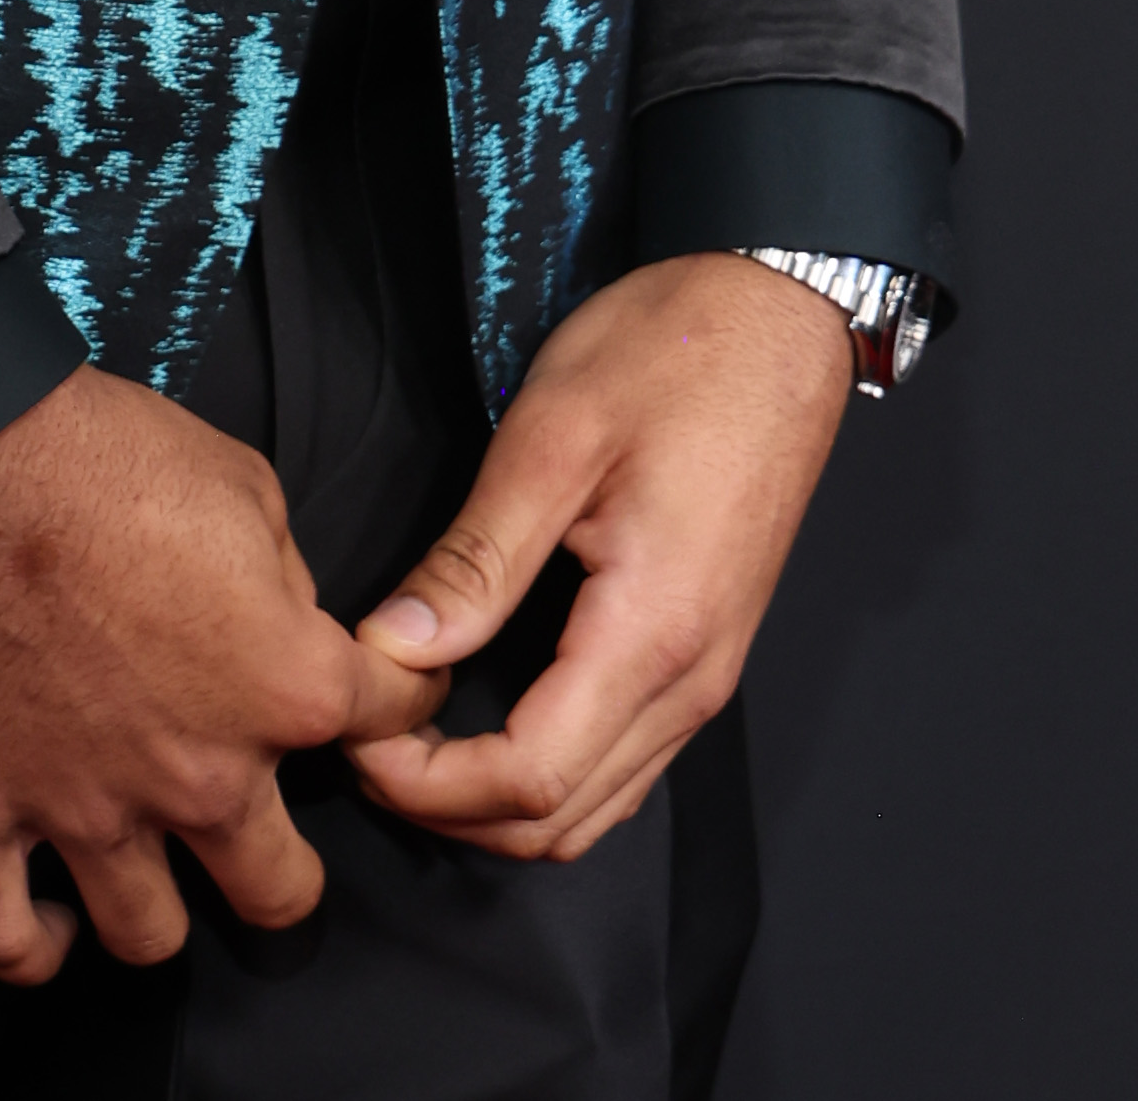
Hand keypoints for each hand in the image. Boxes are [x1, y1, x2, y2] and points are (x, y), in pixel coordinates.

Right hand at [0, 364, 443, 980]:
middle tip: (260, 827)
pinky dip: (32, 947)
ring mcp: (85, 809)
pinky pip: (4, 939)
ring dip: (161, 907)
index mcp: (283, 685)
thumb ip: (288, 585)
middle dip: (285, 866)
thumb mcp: (246, 485)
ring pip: (150, 937)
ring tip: (151, 869)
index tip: (384, 697)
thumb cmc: (107, 451)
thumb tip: (284, 630)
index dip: (403, 703)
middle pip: (280, 892)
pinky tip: (53, 921)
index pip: (392, 723)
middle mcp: (199, 775)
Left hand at [343, 254, 851, 861]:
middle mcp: (691, 683)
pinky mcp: (708, 654)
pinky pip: (625, 764)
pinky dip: (549, 776)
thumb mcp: (554, 437)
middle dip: (450, 808)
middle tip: (367, 742)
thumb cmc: (671, 354)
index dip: (429, 785)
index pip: (528, 778)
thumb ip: (476, 559)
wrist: (778, 317)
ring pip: (596, 808)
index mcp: (651, 632)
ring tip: (413, 740)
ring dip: (498, 804)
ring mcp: (708, 676)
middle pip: (559, 821)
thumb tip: (393, 649)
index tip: (358, 737)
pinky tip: (489, 721)